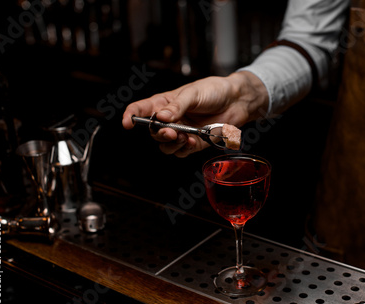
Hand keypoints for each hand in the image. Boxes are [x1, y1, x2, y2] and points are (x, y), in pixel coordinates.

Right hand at [122, 71, 267, 156]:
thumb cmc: (214, 90)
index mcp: (164, 103)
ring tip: (183, 137)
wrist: (237, 100)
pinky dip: (184, 149)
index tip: (127, 123)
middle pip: (153, 132)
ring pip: (166, 145)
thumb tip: (161, 117)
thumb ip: (176, 106)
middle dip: (159, 133)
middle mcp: (170, 119)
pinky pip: (182, 151)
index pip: (140, 109)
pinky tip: (192, 141)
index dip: (130, 116)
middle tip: (170, 131)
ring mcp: (181, 132)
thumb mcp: (193, 93)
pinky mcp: (194, 143)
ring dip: (171, 144)